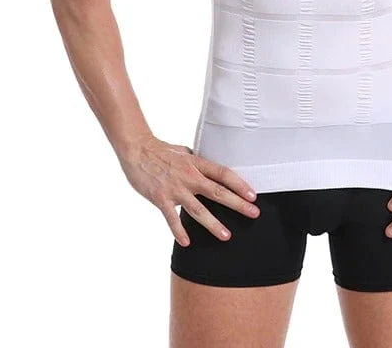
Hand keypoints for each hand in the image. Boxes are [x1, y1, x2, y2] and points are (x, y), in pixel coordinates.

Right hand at [116, 134, 259, 247]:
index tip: (253, 195)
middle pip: (218, 192)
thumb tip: (209, 168)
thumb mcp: (184, 152)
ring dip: (213, 224)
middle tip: (254, 214)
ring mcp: (175, 188)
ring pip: (198, 209)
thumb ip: (197, 162)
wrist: (137, 149)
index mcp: (197, 164)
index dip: (240, 184)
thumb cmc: (161, 151)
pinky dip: (179, 231)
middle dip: (238, 204)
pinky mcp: (160, 198)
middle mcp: (189, 176)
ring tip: (227, 236)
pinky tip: (187, 243)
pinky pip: (171, 218)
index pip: (224, 174)